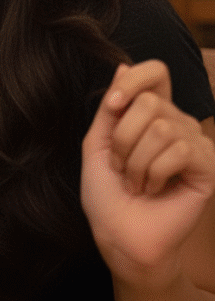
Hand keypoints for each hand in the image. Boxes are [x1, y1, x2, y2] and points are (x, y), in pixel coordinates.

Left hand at [81, 60, 214, 286]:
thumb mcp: (97, 143)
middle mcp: (177, 122)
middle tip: (122, 168)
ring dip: (136, 161)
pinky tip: (155, 190)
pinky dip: (155, 172)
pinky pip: (179, 149)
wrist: (118, 235)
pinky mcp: (207, 166)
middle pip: (150, 101)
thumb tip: (122, 65)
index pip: (156, 71)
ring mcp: (194, 143)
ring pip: (161, 127)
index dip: (133, 80)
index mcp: (151, 113)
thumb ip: (111, 107)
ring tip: (137, 183)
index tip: (112, 106)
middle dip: (123, 139)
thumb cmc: (106, 193)